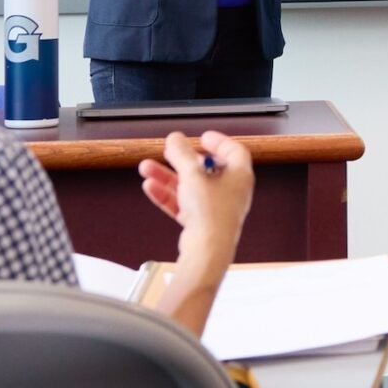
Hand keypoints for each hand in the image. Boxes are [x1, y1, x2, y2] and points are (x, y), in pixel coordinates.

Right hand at [138, 130, 253, 246]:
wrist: (207, 250)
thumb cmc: (211, 214)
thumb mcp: (192, 174)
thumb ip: (181, 153)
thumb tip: (175, 139)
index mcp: (239, 177)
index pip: (234, 151)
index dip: (218, 142)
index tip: (203, 137)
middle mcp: (230, 192)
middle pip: (206, 169)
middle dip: (183, 159)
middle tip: (171, 152)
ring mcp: (216, 208)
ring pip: (190, 186)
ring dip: (168, 176)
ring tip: (148, 168)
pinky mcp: (202, 223)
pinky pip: (183, 204)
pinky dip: (168, 194)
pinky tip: (152, 187)